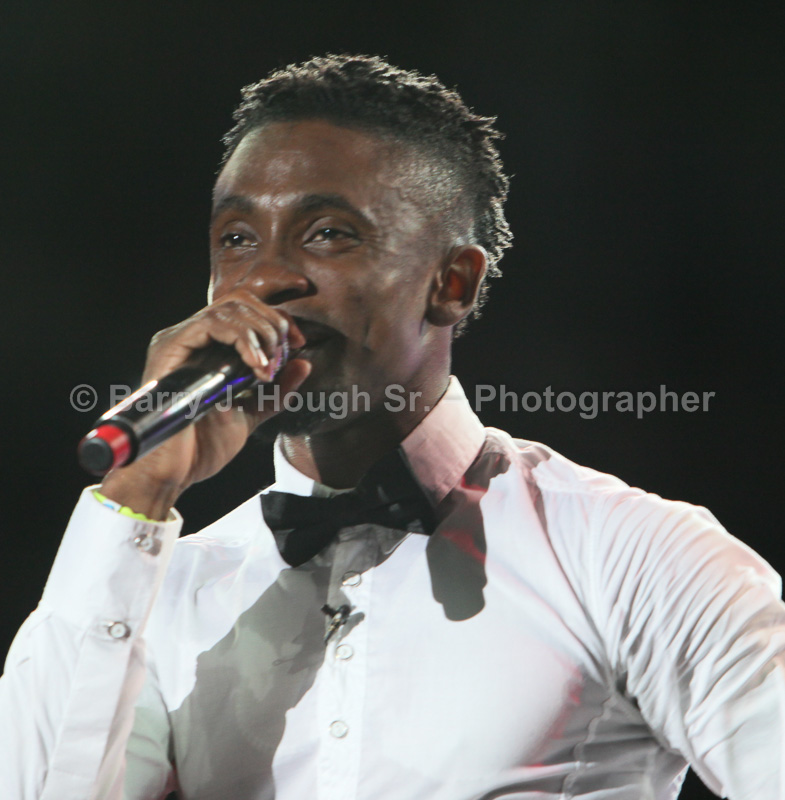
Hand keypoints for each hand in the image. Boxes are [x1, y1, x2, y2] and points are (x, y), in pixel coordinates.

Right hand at [98, 290, 309, 517]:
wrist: (173, 472)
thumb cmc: (202, 447)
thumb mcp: (251, 414)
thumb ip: (276, 391)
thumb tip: (304, 364)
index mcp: (207, 349)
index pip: (246, 312)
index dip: (277, 320)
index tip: (299, 343)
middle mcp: (191, 338)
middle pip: (240, 302)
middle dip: (272, 323)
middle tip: (282, 354)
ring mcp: (178, 341)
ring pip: (228, 308)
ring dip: (259, 332)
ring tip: (268, 366)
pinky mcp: (170, 348)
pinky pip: (210, 324)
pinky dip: (241, 339)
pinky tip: (256, 365)